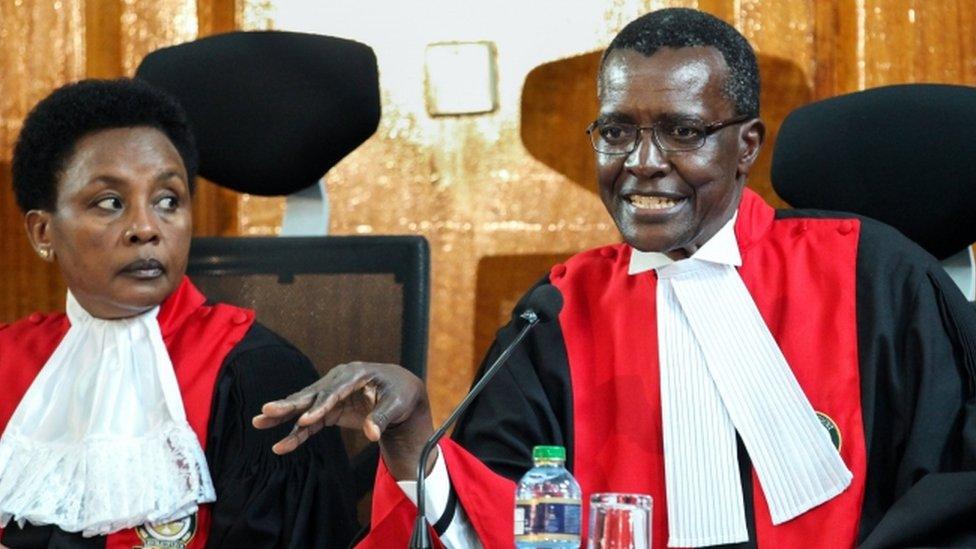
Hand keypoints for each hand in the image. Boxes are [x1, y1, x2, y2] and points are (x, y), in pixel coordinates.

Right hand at [253, 362, 434, 478]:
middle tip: (266, 411)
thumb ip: (383, 417)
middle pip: (311, 394)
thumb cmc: (401, 393)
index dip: (320, 406)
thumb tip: (371, 434)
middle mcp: (338, 380)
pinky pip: (310, 421)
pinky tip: (282, 444)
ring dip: (283, 417)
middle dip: (289, 405)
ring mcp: (331, 393)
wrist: (402, 391)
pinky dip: (298, 433)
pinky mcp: (330, 408)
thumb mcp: (398, 403)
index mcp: (356, 374)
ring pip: (304, 406)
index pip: (335, 391)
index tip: (305, 420)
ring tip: (259, 423)